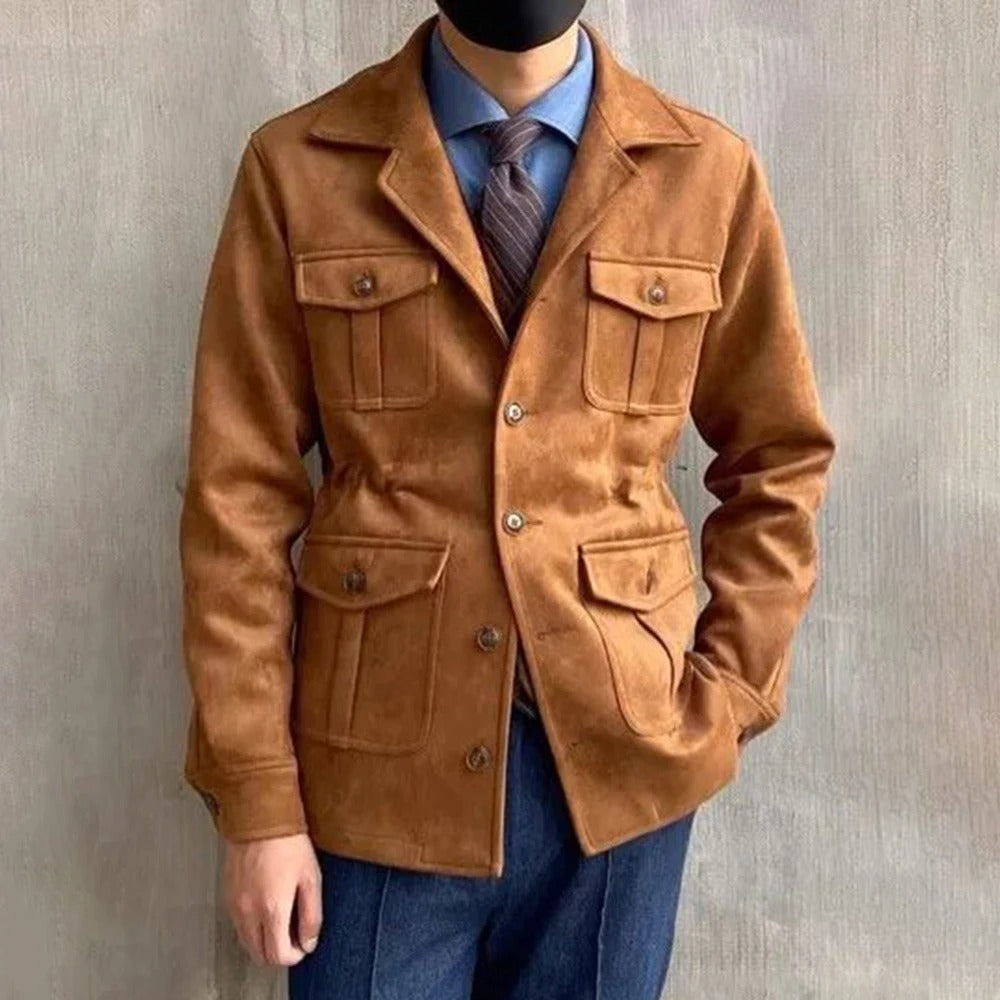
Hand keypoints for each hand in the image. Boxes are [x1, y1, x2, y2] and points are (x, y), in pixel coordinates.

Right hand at [222, 832, 321, 966]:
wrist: (259, 816)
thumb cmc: (287, 841)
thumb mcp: (311, 877)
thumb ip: (311, 915)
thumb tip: (309, 941)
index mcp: (272, 908)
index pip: (277, 955)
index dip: (294, 955)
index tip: (302, 944)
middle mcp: (248, 911)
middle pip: (259, 954)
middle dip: (277, 952)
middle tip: (293, 936)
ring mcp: (234, 904)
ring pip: (246, 941)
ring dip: (263, 940)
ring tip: (281, 920)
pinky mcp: (227, 894)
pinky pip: (238, 923)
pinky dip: (251, 926)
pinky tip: (265, 908)